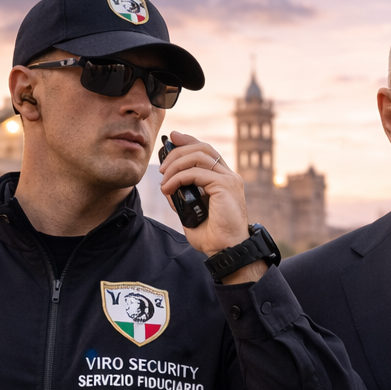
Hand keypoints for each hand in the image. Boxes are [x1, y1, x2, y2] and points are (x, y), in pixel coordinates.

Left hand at [157, 130, 263, 283]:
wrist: (227, 250)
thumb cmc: (214, 237)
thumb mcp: (191, 212)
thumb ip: (181, 197)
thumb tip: (167, 185)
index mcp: (224, 180)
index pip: (207, 151)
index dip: (189, 141)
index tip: (172, 138)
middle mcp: (229, 176)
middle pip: (202, 148)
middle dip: (178, 151)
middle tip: (161, 167)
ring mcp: (229, 179)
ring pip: (198, 156)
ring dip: (175, 164)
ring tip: (163, 180)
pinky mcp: (225, 186)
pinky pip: (196, 173)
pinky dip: (178, 178)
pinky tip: (168, 188)